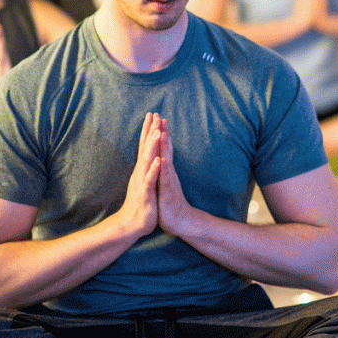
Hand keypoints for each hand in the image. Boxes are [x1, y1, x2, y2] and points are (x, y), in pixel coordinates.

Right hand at [115, 113, 161, 237]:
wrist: (132, 224)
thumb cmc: (141, 203)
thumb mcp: (145, 183)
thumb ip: (146, 169)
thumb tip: (147, 157)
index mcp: (142, 169)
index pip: (145, 146)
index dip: (148, 130)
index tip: (152, 115)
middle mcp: (141, 172)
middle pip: (145, 148)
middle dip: (149, 131)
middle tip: (153, 114)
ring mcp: (142, 181)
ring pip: (147, 160)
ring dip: (152, 146)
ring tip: (157, 131)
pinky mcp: (145, 193)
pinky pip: (150, 180)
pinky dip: (154, 170)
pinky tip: (159, 161)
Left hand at [156, 119, 194, 235]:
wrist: (181, 222)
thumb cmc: (170, 204)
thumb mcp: (163, 184)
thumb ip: (163, 172)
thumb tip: (161, 160)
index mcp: (165, 170)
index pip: (162, 148)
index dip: (159, 133)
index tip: (156, 119)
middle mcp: (168, 172)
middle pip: (165, 149)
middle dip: (162, 132)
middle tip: (161, 116)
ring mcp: (169, 181)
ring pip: (166, 160)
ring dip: (165, 146)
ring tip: (163, 132)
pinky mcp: (168, 191)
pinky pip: (165, 178)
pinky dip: (164, 168)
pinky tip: (163, 160)